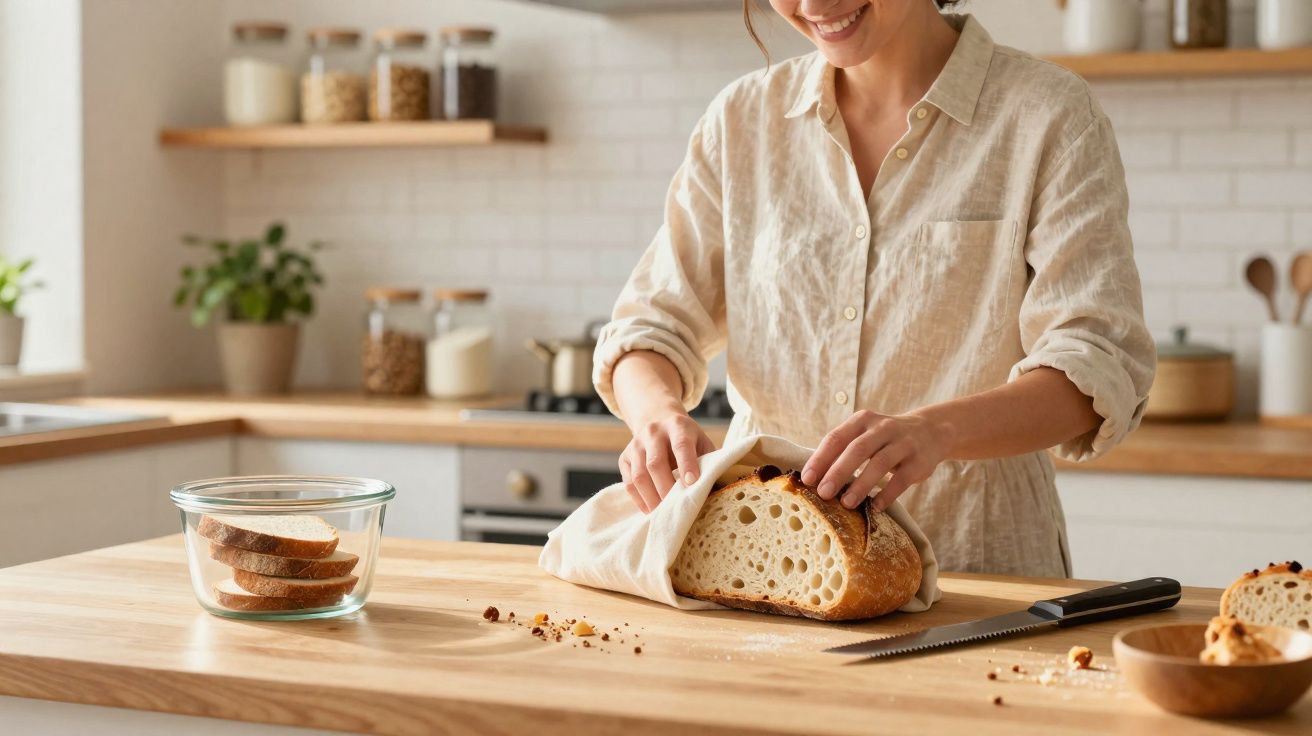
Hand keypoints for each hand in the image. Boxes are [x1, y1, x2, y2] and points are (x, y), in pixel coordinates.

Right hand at [619, 408, 715, 513]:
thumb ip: (709, 462)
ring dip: (651, 498)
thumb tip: (716, 491)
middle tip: (677, 509)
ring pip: (639, 475)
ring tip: (663, 514)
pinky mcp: (624, 457)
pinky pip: (628, 483)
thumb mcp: (701, 441)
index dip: (686, 464)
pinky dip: (639, 500)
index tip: (692, 483)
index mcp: (678, 426)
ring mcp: (636, 445)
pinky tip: (650, 510)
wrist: (657, 419)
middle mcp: (653, 432)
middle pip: (655, 463)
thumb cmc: (687, 438)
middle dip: (666, 489)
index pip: (681, 445)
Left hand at [800, 410, 952, 511]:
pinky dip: (887, 494)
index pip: (836, 438)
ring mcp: (903, 443)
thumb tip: (812, 478)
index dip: (820, 459)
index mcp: (862, 420)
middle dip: (838, 472)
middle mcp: (883, 428)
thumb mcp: (865, 434)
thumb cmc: (885, 439)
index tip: (807, 479)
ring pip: (879, 463)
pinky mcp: (919, 461)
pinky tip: (875, 507)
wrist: (931, 431)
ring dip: (861, 485)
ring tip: (846, 503)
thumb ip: (843, 450)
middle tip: (823, 493)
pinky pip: (901, 479)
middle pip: (857, 449)